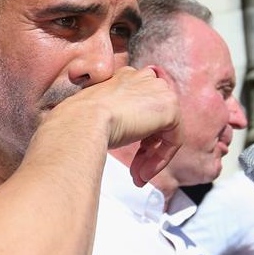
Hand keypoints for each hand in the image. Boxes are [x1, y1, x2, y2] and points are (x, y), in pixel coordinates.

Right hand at [54, 65, 180, 185]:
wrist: (81, 121)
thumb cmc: (79, 122)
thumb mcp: (97, 115)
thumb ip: (115, 117)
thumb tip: (123, 132)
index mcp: (125, 77)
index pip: (140, 106)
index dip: (136, 135)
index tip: (125, 154)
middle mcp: (144, 79)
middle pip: (156, 120)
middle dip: (146, 149)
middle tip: (133, 172)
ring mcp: (159, 91)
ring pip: (165, 132)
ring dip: (152, 158)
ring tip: (137, 177)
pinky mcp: (170, 108)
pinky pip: (174, 140)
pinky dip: (161, 159)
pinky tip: (142, 173)